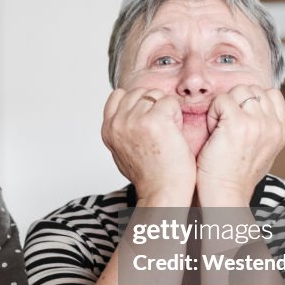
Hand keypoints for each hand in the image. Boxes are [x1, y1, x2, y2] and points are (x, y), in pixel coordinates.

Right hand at [101, 88, 194, 204]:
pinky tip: (174, 134)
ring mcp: (134, 120)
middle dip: (153, 105)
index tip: (146, 121)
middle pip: (139, 92)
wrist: (162, 192)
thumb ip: (120, 129)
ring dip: (166, 110)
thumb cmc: (149, 176)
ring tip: (167, 133)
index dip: (137, 103)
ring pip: (155, 95)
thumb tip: (125, 113)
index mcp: (108, 129)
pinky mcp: (155, 120)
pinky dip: (177, 116)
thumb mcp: (122, 151)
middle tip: (160, 130)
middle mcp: (117, 123)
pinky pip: (170, 102)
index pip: (119, 95)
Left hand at [195, 85, 284, 205]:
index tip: (240, 119)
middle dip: (236, 101)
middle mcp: (273, 125)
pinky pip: (222, 100)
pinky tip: (213, 131)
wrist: (226, 194)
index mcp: (281, 131)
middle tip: (226, 125)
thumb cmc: (236, 176)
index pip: (272, 94)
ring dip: (224, 106)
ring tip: (220, 128)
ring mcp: (258, 123)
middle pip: (252, 89)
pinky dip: (213, 112)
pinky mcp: (238, 124)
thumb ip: (264, 129)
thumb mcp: (262, 151)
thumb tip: (255, 110)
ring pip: (238, 91)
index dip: (251, 100)